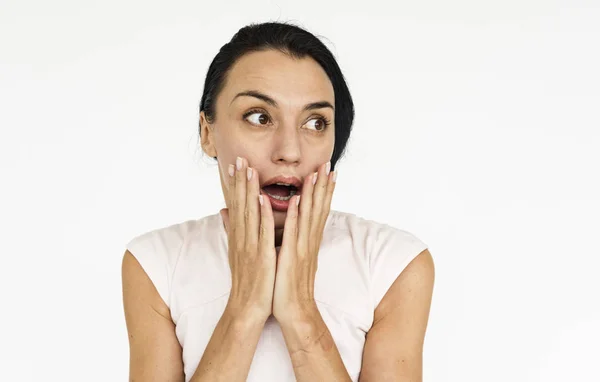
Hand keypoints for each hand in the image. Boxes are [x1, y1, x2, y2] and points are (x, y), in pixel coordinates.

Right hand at [221, 156, 275, 323]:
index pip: (236, 205)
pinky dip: (263, 215)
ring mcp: (250, 246)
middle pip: (240, 204)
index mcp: (238, 237)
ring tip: (250, 170)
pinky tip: (264, 199)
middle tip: (240, 158)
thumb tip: (223, 212)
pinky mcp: (261, 255)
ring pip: (250, 213)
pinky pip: (263, 232)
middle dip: (240, 180)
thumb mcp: (236, 252)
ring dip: (249, 191)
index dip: (235, 184)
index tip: (234, 165)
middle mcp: (242, 238)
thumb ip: (231, 230)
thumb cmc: (246, 280)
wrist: (247, 308)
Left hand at [272, 161, 336, 324]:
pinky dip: (295, 216)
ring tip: (315, 173)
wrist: (295, 311)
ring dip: (312, 194)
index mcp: (308, 241)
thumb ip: (292, 241)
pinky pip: (293, 233)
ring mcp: (302, 249)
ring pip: (309, 216)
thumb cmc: (290, 286)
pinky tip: (297, 200)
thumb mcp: (292, 259)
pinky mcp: (291, 257)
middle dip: (323, 185)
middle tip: (329, 164)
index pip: (319, 211)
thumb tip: (291, 227)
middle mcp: (309, 242)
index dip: (324, 191)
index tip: (328, 172)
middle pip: (319, 208)